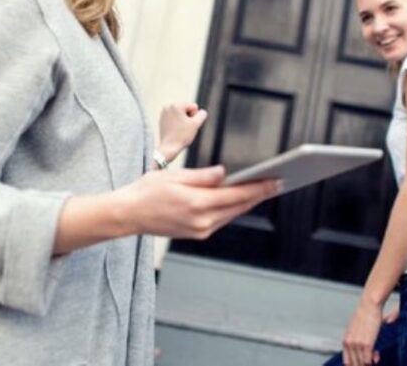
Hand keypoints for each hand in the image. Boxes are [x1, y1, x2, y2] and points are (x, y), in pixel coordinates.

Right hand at [116, 166, 279, 238]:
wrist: (128, 215)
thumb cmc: (147, 191)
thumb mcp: (175, 176)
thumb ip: (203, 176)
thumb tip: (224, 174)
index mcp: (197, 204)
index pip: (237, 195)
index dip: (259, 188)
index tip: (276, 180)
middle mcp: (202, 221)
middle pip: (239, 206)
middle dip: (260, 194)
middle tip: (278, 183)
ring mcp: (200, 230)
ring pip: (232, 214)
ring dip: (248, 202)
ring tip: (264, 189)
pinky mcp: (197, 233)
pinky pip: (222, 219)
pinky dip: (233, 209)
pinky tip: (241, 199)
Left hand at [158, 103, 207, 161]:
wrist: (169, 148)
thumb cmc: (182, 136)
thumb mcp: (196, 124)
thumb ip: (202, 115)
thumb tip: (202, 112)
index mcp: (176, 105)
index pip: (194, 107)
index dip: (194, 117)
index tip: (188, 125)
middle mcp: (168, 106)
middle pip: (187, 109)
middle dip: (188, 118)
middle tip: (184, 128)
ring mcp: (164, 113)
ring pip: (181, 114)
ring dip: (183, 121)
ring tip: (179, 130)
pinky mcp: (162, 119)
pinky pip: (175, 118)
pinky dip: (177, 123)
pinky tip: (175, 131)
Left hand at [342, 299, 397, 365]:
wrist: (369, 305)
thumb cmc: (364, 316)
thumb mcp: (356, 331)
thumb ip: (358, 344)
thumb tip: (366, 355)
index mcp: (346, 341)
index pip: (347, 362)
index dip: (355, 365)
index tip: (362, 364)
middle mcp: (349, 344)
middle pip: (354, 364)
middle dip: (363, 365)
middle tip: (371, 360)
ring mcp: (357, 345)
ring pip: (362, 363)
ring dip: (370, 362)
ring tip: (376, 357)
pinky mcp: (367, 344)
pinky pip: (368, 359)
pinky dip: (373, 360)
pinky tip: (377, 356)